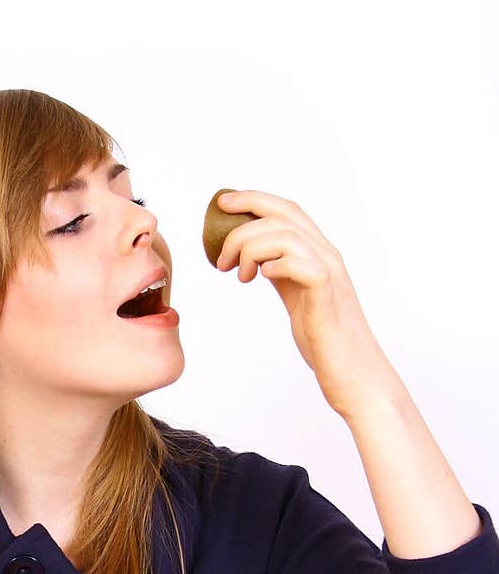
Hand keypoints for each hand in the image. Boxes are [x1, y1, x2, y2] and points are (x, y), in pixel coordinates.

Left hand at [214, 190, 396, 420]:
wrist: (354, 373)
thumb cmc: (324, 340)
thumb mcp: (297, 298)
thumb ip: (282, 275)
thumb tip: (257, 261)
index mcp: (318, 253)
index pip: (286, 211)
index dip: (253, 199)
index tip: (222, 204)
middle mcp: (327, 256)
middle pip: (283, 215)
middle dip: (243, 223)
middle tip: (219, 256)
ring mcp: (329, 274)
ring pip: (286, 235)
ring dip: (251, 250)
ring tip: (239, 276)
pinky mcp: (326, 297)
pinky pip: (301, 264)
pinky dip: (276, 265)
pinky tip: (262, 279)